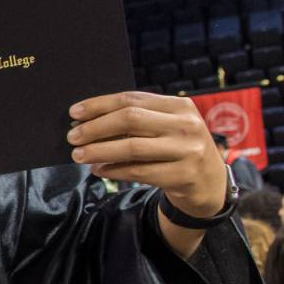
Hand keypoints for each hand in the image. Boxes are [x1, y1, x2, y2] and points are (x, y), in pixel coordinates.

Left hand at [67, 91, 227, 217]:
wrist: (210, 184)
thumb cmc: (178, 150)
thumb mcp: (167, 128)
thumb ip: (137, 121)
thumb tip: (86, 122)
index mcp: (180, 106)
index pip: (132, 99)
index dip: (100, 105)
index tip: (74, 113)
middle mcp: (186, 125)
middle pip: (130, 119)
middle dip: (96, 127)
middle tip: (72, 137)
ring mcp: (188, 151)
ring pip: (132, 147)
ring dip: (99, 151)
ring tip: (78, 155)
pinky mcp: (183, 175)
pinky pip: (139, 172)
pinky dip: (114, 170)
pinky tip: (99, 170)